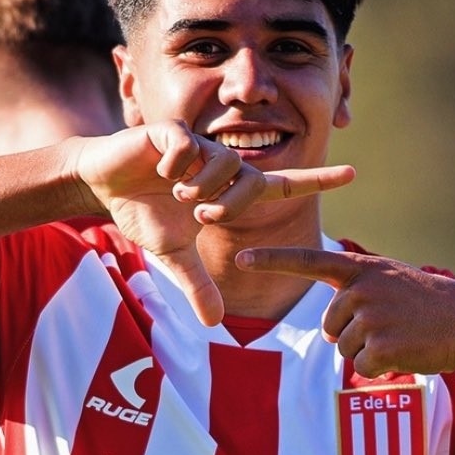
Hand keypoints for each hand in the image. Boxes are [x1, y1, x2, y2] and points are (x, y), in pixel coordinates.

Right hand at [75, 122, 354, 325]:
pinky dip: (174, 165)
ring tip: (177, 194)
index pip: (283, 184)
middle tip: (201, 217)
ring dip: (200, 187)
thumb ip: (197, 284)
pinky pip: (186, 146)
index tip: (352, 175)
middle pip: (250, 181)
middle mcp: (221, 164)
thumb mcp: (173, 254)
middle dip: (228, 206)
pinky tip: (159, 171)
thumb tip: (215, 323)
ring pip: (222, 163)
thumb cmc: (143, 212)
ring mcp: (198, 145)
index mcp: (229, 190)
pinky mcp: (171, 131)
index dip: (317, 180)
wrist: (103, 184)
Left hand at [236, 247, 454, 377]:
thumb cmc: (427, 304)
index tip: (241, 259)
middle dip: (353, 333)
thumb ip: (354, 295)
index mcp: (361, 269)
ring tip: (400, 335)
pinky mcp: (380, 347)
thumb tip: (329, 337)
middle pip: (330, 326)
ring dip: (368, 350)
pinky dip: (379, 367)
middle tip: (391, 325)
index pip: (308, 261)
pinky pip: (360, 366)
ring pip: (342, 347)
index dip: (271, 262)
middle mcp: (361, 289)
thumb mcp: (390, 282)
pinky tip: (403, 352)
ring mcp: (370, 317)